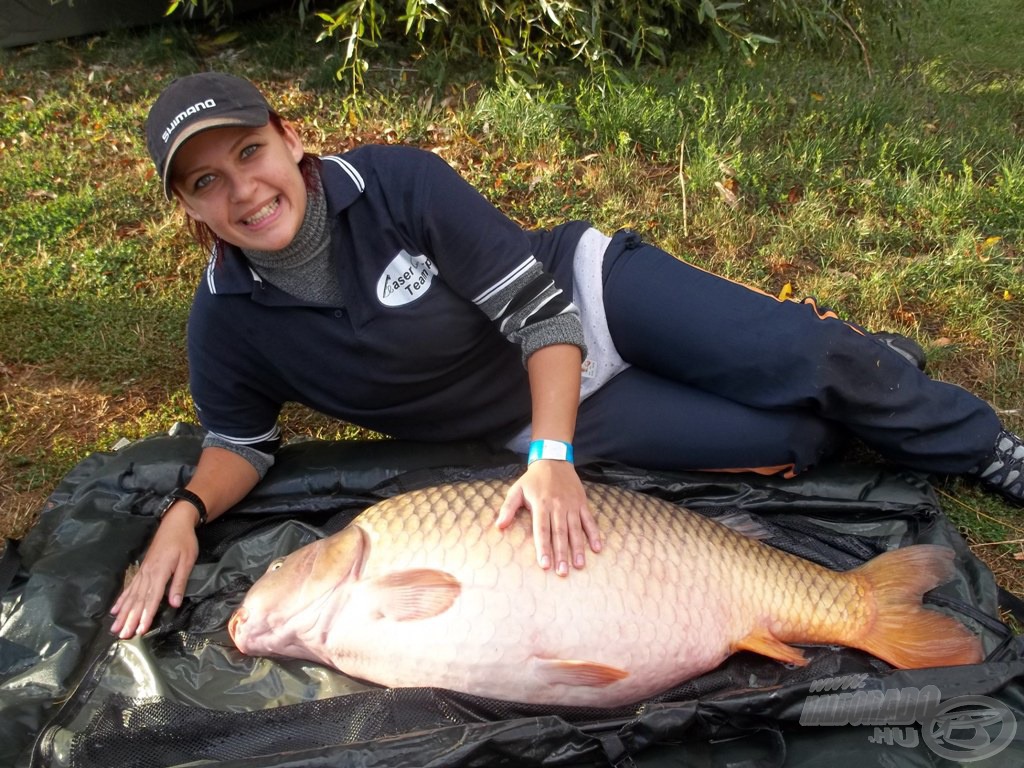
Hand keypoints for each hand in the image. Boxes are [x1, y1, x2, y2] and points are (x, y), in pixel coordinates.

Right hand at [109, 503, 199, 638]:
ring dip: (123, 613)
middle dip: (130, 619)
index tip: (139, 630)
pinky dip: (121, 600)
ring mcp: (142, 572)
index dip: (145, 615)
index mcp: (159, 572)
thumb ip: (179, 582)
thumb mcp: (187, 561)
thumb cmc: (184, 542)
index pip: (152, 598)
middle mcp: (147, 574)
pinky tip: (114, 610)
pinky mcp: (141, 570)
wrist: (175, 523)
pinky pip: (129, 587)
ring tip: (115, 628)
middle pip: (138, 601)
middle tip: (121, 636)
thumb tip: (174, 604)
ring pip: (131, 597)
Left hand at [496, 461, 602, 575]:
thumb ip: (508, 508)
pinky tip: (597, 548)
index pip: (542, 530)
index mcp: (541, 504)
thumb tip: (498, 526)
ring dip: (578, 548)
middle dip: (561, 554)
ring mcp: (572, 505)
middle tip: (562, 572)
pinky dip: (594, 534)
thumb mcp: (516, 490)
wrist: (553, 460)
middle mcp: (558, 506)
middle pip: (560, 533)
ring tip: (578, 565)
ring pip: (575, 530)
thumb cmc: (533, 479)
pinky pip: (589, 520)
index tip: (545, 564)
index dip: (543, 547)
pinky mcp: (582, 503)